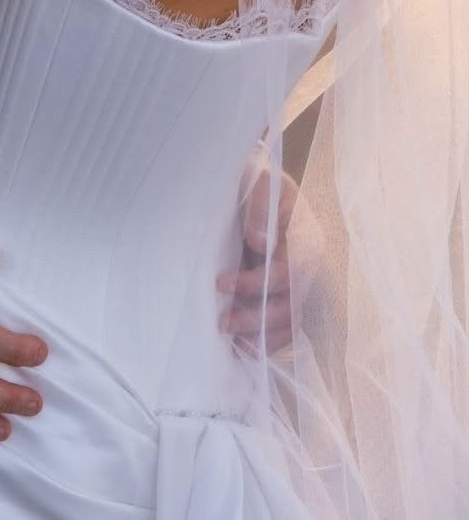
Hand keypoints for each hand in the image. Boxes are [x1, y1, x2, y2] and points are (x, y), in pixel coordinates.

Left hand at [217, 166, 319, 353]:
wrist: (257, 181)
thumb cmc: (257, 179)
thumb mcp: (260, 180)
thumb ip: (260, 207)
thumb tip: (260, 244)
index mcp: (306, 236)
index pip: (289, 271)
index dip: (256, 283)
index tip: (221, 283)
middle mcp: (309, 264)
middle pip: (291, 302)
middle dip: (257, 317)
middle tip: (222, 323)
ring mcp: (301, 281)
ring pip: (291, 319)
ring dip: (263, 336)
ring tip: (235, 347)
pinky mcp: (288, 292)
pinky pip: (286, 324)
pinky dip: (268, 340)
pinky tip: (247, 351)